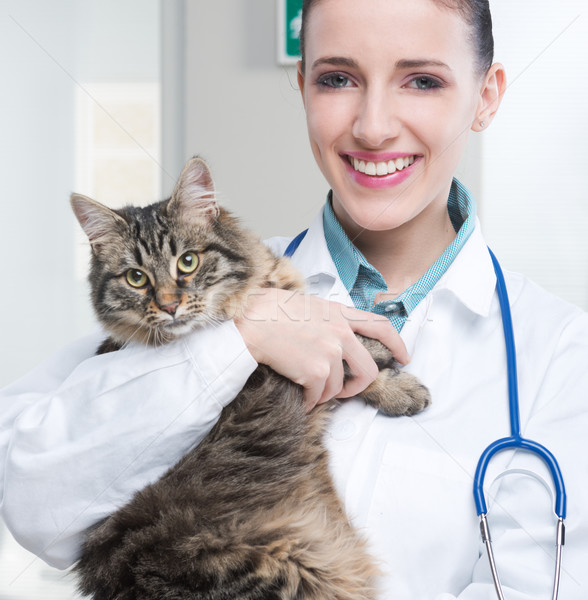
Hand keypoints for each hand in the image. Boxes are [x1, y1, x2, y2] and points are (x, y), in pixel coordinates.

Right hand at [235, 288, 408, 410]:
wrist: (250, 320)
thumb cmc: (271, 311)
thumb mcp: (309, 306)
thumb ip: (330, 320)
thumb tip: (338, 340)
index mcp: (340, 313)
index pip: (380, 326)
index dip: (397, 343)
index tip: (403, 357)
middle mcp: (340, 332)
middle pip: (368, 370)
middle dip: (358, 386)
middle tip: (344, 391)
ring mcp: (330, 353)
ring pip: (338, 388)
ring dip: (323, 394)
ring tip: (307, 388)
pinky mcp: (316, 372)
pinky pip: (318, 397)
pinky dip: (308, 401)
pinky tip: (298, 395)